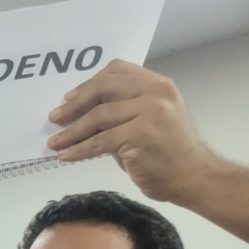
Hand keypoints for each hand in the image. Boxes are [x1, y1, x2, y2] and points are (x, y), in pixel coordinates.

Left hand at [47, 60, 214, 203]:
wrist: (193, 177)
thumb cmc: (168, 153)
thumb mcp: (148, 121)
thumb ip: (122, 112)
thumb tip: (80, 116)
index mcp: (158, 85)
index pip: (117, 71)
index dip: (89, 84)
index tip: (69, 97)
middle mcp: (156, 93)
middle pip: (103, 88)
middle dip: (74, 104)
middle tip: (54, 118)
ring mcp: (150, 112)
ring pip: (98, 116)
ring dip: (71, 132)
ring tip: (54, 143)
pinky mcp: (140, 135)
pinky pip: (99, 142)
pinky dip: (78, 150)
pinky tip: (66, 156)